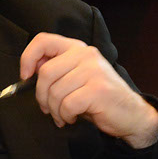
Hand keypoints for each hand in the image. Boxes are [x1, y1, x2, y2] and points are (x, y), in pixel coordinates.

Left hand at [19, 32, 157, 148]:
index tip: (25, 76)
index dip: (28, 57)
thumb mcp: (76, 78)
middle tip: (47, 108)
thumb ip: (57, 70)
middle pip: (46, 73)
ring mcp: (93, 71)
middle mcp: (86, 55)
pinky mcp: (97, 90)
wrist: (131, 114)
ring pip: (55, 92)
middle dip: (41, 96)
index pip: (44, 40)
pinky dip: (65, 116)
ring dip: (54, 111)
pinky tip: (72, 118)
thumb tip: (29, 73)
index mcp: (78, 49)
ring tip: (63, 116)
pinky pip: (67, 105)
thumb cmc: (99, 98)